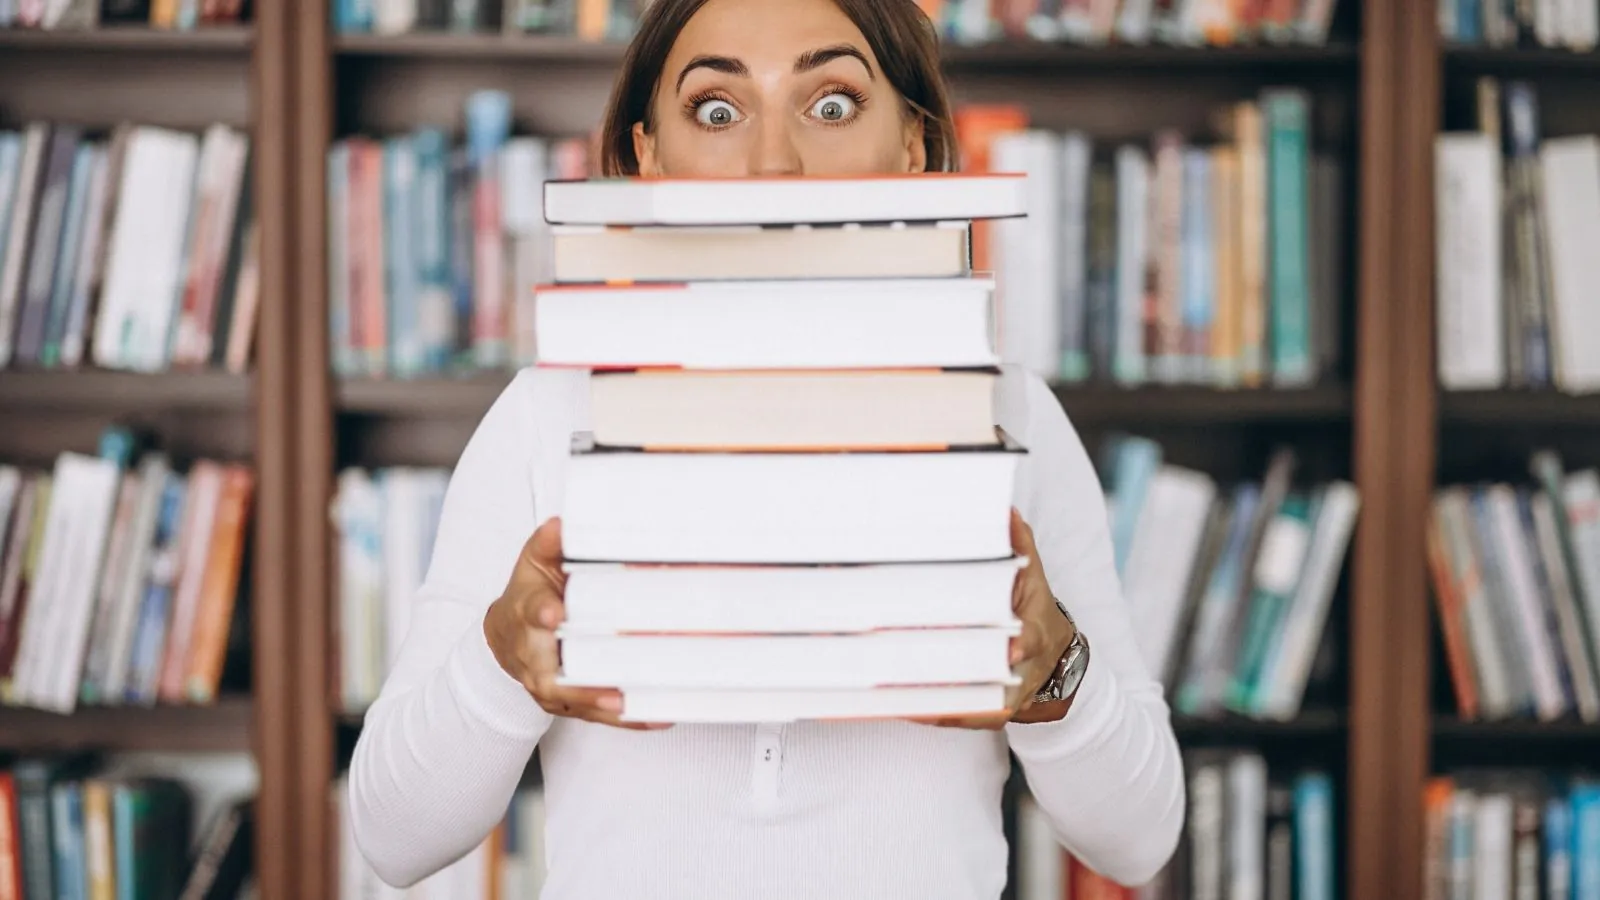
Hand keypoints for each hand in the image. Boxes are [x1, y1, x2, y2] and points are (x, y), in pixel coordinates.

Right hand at [483, 517, 669, 730]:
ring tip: (630, 702)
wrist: (504, 640)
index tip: (553, 613)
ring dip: (603, 702)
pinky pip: (596, 715)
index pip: (531, 612)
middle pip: (550, 667)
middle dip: (578, 674)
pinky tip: (656, 716)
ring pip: (575, 698)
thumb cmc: (528, 596)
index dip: (542, 613)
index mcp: (526, 613)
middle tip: (608, 679)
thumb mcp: (532, 564)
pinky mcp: (568, 703)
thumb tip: (561, 524)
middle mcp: (533, 655)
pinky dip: (625, 718)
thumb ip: (547, 544)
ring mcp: (549, 684)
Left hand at [909, 509, 1077, 729]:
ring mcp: (1002, 696)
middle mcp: (1018, 670)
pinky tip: (896, 705)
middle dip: (962, 676)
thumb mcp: (1033, 575)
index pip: (1030, 640)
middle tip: (923, 668)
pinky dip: (928, 712)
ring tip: (898, 692)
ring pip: (970, 705)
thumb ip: (1019, 545)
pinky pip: (954, 716)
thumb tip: (1006, 512)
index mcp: (1033, 634)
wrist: (1054, 662)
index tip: (1013, 647)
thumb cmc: (1034, 611)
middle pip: (992, 677)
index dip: (1021, 645)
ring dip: (936, 700)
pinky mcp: (985, 713)